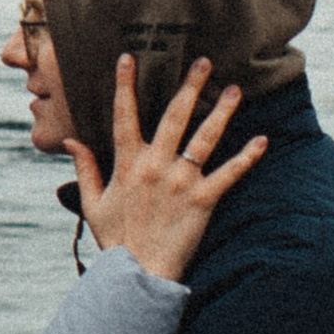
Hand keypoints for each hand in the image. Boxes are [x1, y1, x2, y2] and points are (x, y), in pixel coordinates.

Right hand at [68, 56, 267, 283]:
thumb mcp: (93, 204)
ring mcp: (181, 182)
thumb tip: (71, 141)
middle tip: (203, 61)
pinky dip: (247, 158)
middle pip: (174, 117)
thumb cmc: (116, 241)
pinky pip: (229, 174)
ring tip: (235, 89)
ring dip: (222, 112)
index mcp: (128, 164)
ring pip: (205, 138)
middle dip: (189, 86)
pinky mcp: (202, 200)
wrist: (137, 275)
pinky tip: (262, 140)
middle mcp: (155, 166)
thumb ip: (85, 169)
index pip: (124, 116)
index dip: (124, 86)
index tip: (128, 58)